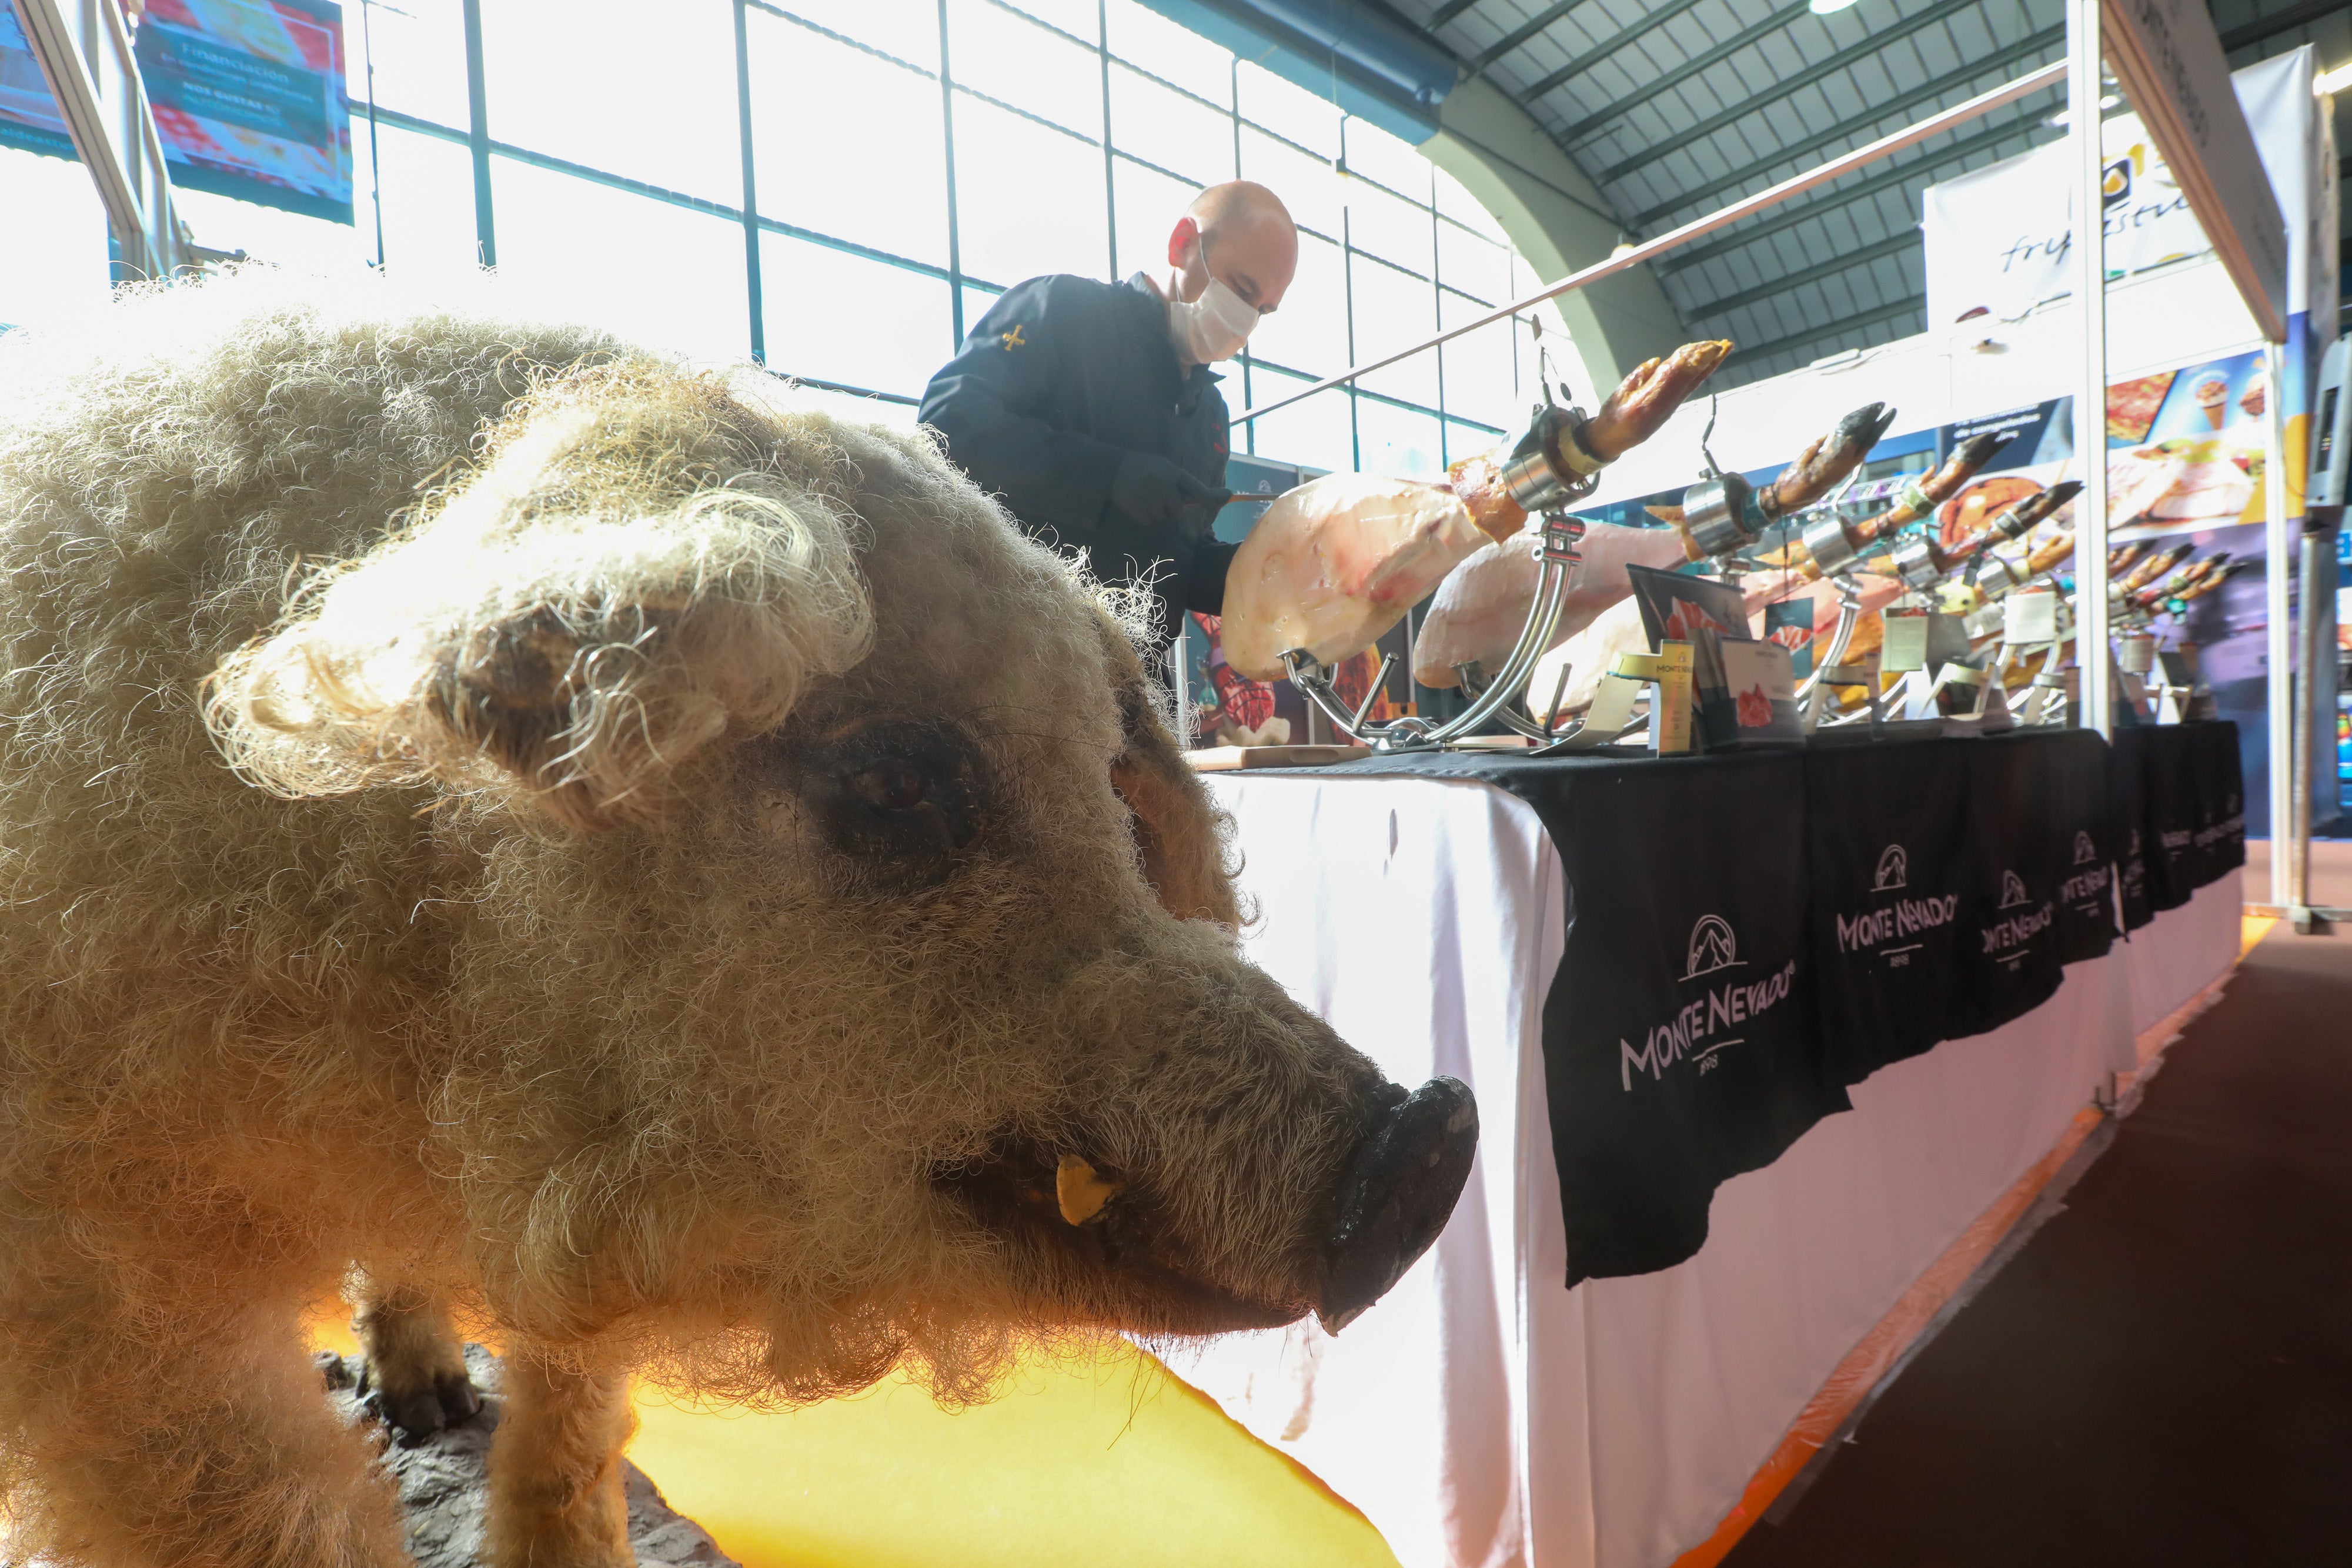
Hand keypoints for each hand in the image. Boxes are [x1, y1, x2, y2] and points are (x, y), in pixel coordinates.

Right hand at [1108, 454, 1230, 546]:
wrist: (1113, 468)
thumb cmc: (1146, 468)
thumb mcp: (1167, 469)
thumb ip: (1189, 485)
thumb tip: (1228, 495)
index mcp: (1174, 474)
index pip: (1198, 490)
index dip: (1209, 502)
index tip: (1215, 509)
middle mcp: (1164, 486)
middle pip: (1178, 512)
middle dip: (1171, 509)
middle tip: (1158, 495)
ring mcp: (1150, 499)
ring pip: (1162, 518)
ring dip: (1156, 511)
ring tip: (1144, 495)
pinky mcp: (1138, 511)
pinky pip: (1149, 521)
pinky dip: (1144, 515)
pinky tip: (1136, 501)